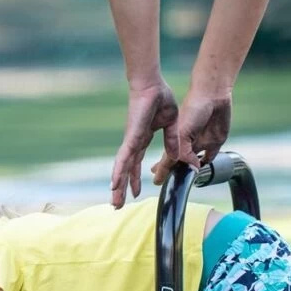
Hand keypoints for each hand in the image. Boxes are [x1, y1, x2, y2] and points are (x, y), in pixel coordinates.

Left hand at [111, 81, 178, 208]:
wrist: (153, 85)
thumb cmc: (160, 98)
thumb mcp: (172, 125)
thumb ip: (173, 141)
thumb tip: (175, 156)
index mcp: (143, 139)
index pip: (137, 164)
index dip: (135, 178)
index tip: (134, 192)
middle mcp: (134, 143)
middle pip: (127, 171)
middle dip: (123, 188)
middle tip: (117, 205)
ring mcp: (131, 141)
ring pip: (123, 169)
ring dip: (119, 186)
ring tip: (115, 203)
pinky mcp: (132, 138)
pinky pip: (124, 158)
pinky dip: (119, 172)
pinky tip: (115, 184)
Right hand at [150, 90, 231, 185]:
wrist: (213, 95)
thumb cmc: (194, 108)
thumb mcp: (184, 133)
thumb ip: (185, 153)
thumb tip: (194, 168)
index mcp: (176, 141)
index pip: (167, 161)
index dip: (162, 171)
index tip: (157, 181)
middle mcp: (187, 144)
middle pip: (178, 163)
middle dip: (171, 172)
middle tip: (163, 180)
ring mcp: (200, 143)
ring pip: (193, 162)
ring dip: (187, 170)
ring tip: (181, 176)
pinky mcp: (215, 142)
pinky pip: (210, 156)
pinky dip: (207, 163)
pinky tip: (203, 167)